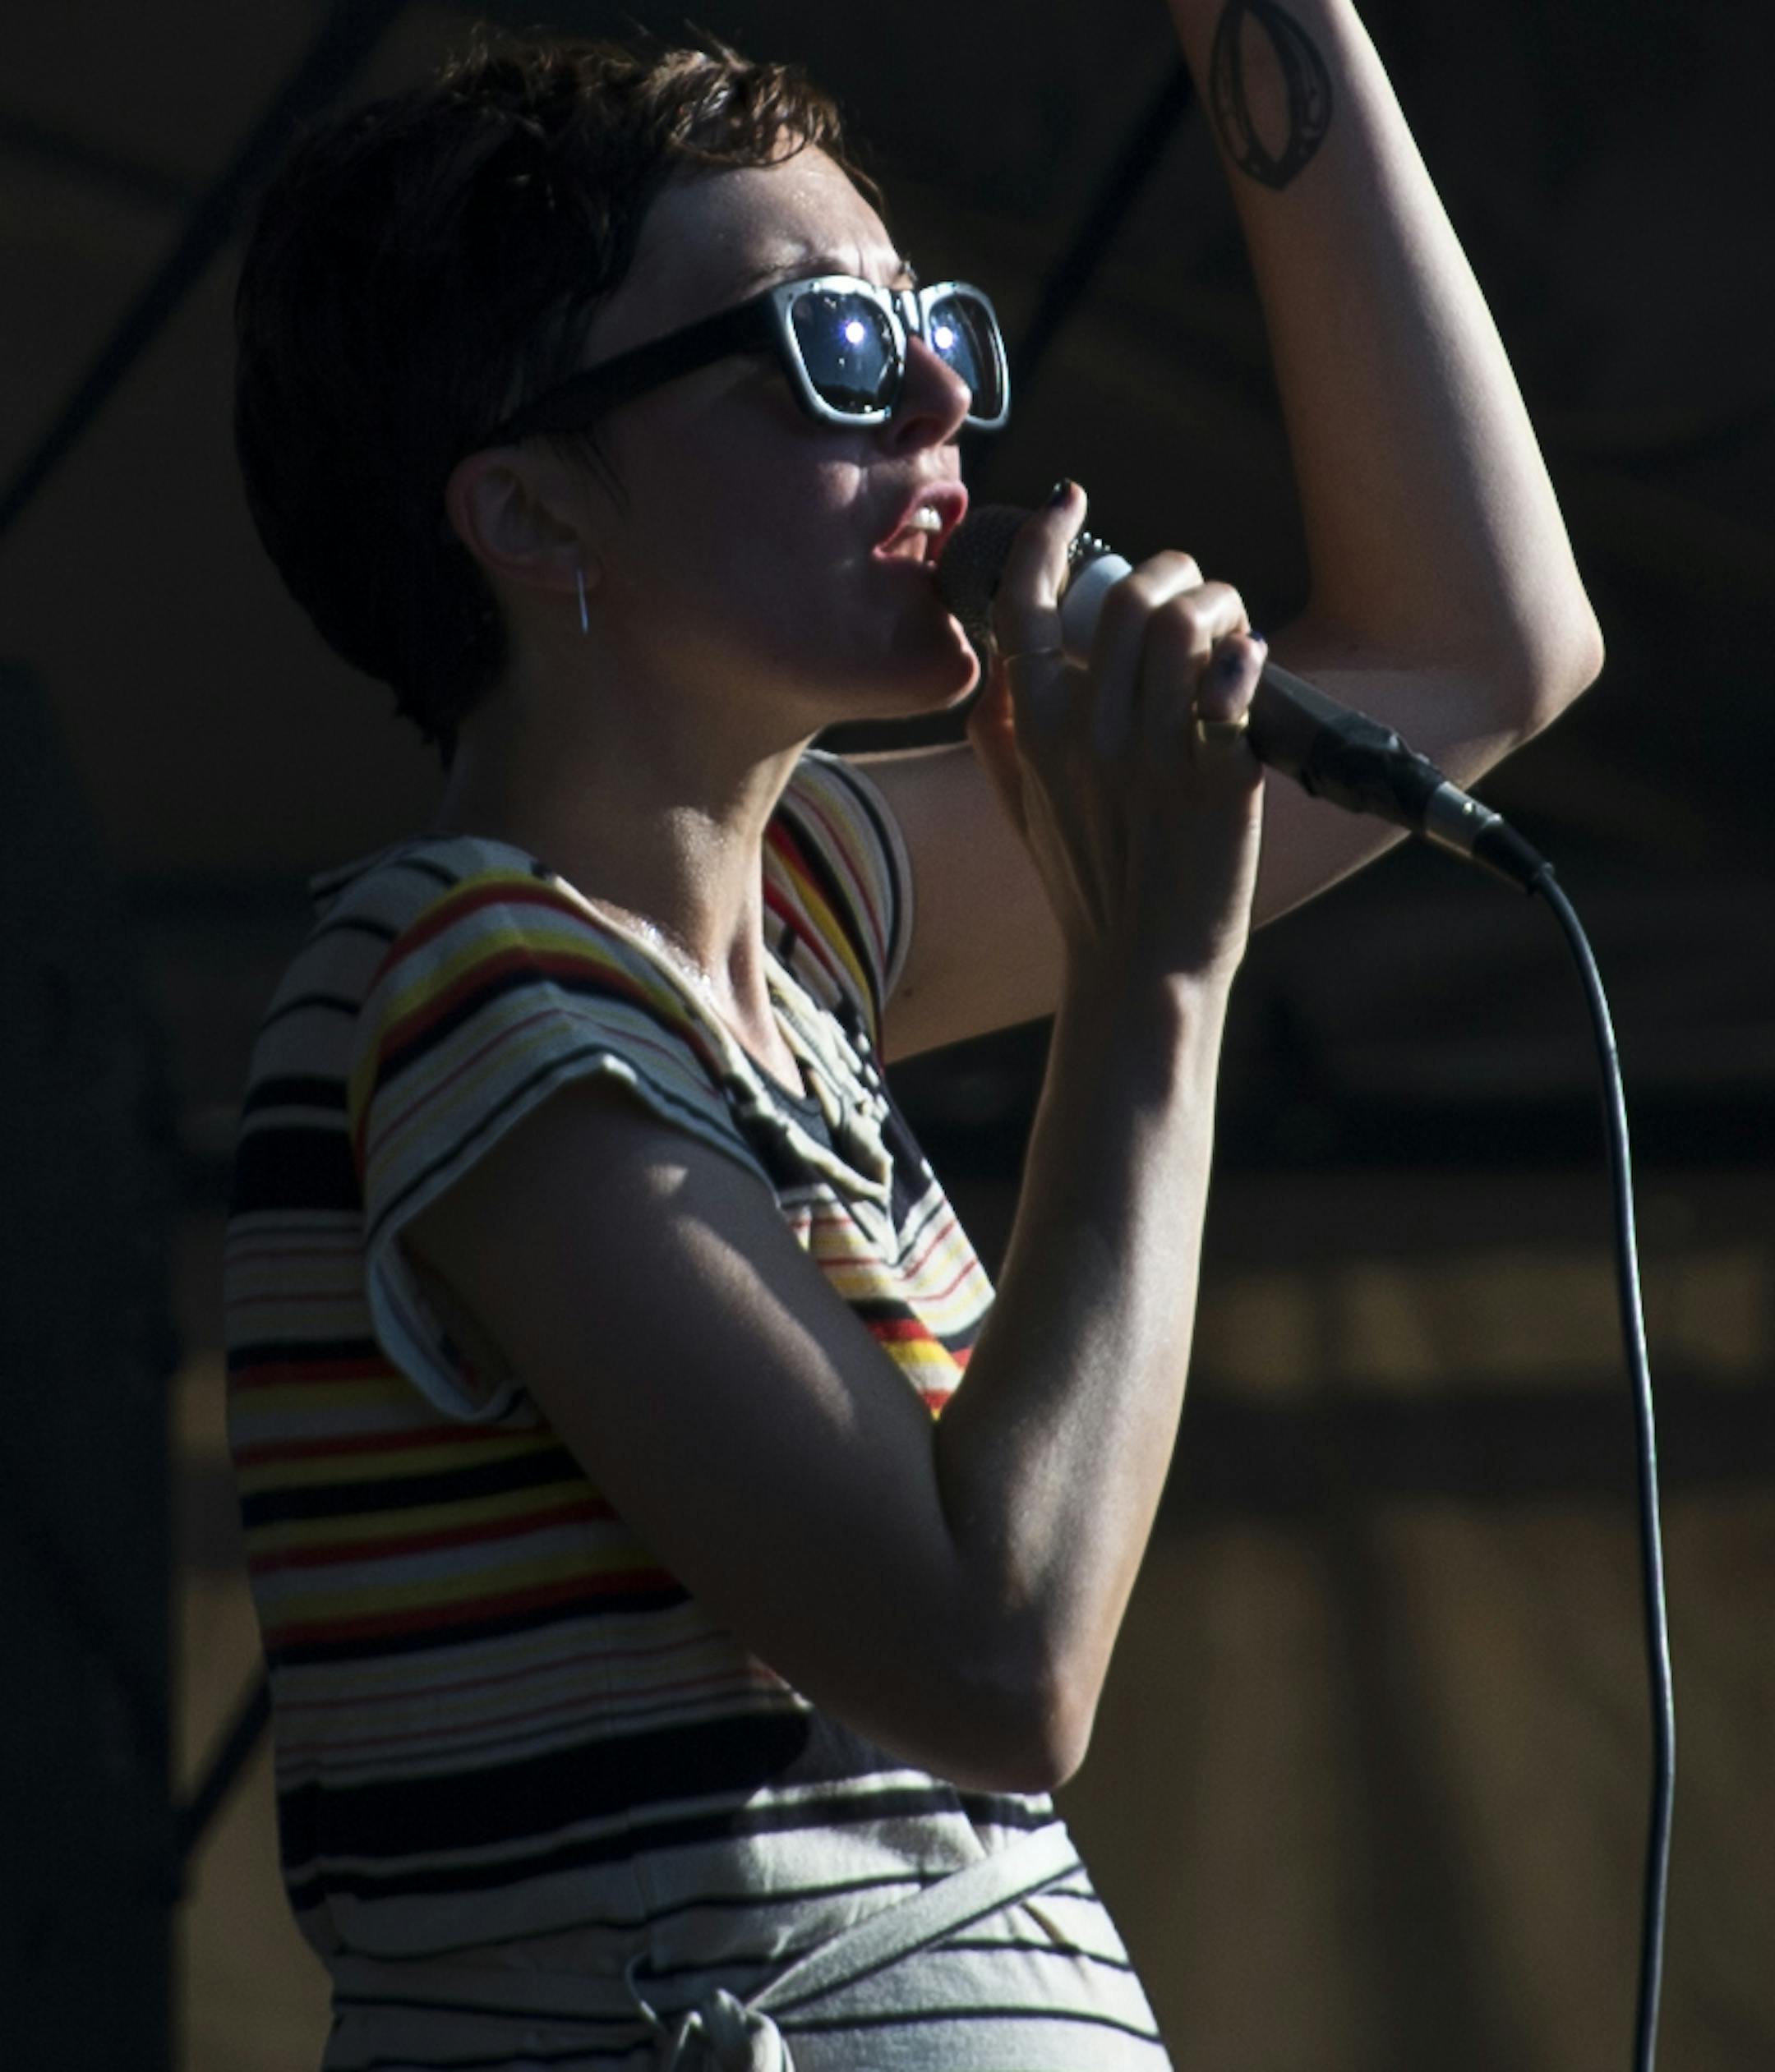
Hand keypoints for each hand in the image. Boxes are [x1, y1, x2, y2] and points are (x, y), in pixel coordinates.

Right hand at [965, 485, 1265, 987]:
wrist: (1141, 965)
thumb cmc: (1085, 886)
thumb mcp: (1021, 811)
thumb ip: (999, 738)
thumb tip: (994, 674)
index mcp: (1033, 732)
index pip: (1027, 607)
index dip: (1048, 540)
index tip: (1071, 504)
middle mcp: (1088, 736)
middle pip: (1126, 598)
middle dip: (1169, 572)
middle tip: (1191, 593)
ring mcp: (1154, 757)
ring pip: (1185, 625)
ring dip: (1217, 604)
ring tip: (1227, 628)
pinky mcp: (1218, 780)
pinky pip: (1233, 685)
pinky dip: (1245, 656)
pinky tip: (1247, 660)